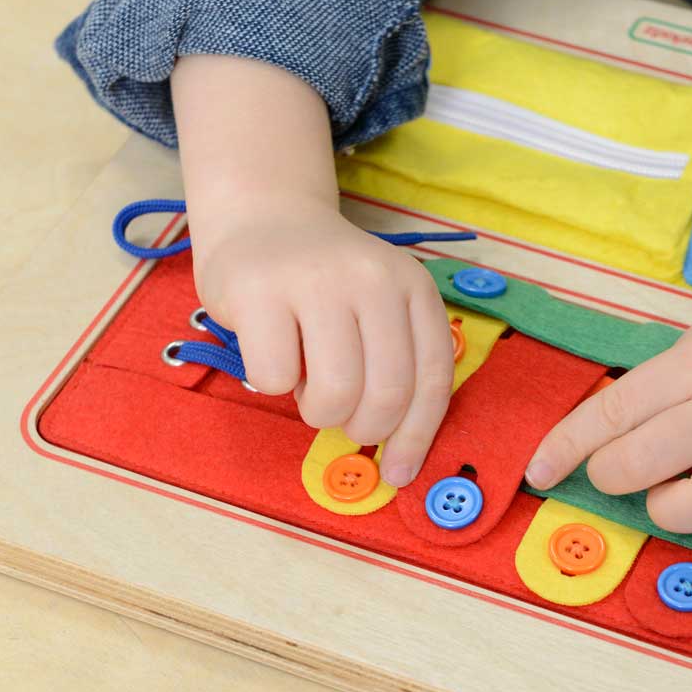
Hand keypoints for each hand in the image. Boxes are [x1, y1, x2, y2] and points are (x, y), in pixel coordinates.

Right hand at [194, 201, 453, 486]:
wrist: (263, 219)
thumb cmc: (325, 287)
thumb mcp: (380, 311)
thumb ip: (396, 365)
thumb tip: (397, 459)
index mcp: (414, 288)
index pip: (432, 379)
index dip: (417, 436)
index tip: (399, 473)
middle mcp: (374, 278)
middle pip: (388, 393)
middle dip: (364, 428)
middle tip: (342, 416)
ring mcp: (316, 279)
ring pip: (336, 392)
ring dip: (319, 411)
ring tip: (307, 385)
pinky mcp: (259, 289)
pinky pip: (275, 377)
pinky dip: (272, 384)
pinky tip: (272, 352)